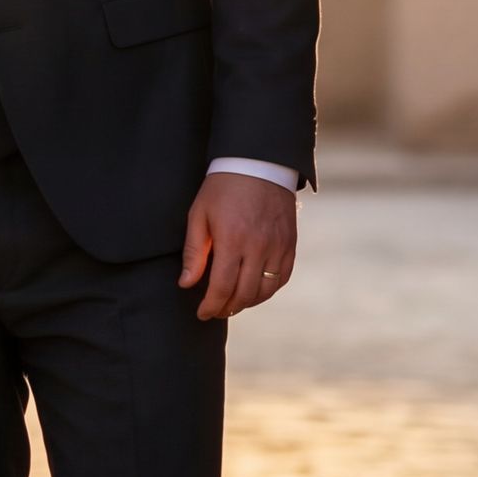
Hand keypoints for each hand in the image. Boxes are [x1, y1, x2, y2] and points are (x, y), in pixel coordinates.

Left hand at [180, 173, 297, 319]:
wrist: (258, 163)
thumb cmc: (222, 187)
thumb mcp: (199, 214)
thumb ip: (193, 252)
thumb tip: (186, 284)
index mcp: (232, 239)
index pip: (222, 287)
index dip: (211, 306)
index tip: (202, 313)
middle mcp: (258, 247)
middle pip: (245, 294)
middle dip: (227, 308)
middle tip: (215, 310)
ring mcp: (278, 246)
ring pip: (266, 291)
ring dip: (248, 303)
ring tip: (233, 302)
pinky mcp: (290, 244)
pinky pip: (282, 278)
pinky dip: (268, 290)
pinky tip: (255, 291)